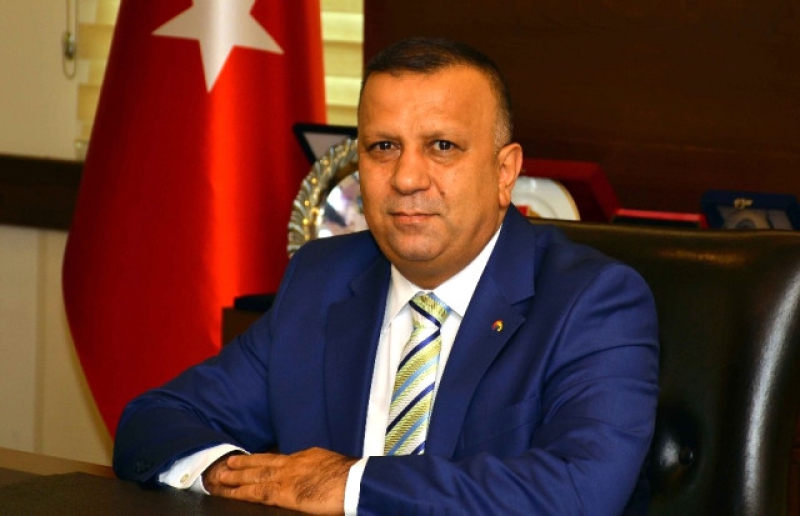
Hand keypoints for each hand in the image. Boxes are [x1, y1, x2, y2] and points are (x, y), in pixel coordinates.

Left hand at [204, 447, 357, 514]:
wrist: (354, 482)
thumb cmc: (352, 478)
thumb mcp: (334, 468)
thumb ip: (321, 471)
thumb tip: (319, 479)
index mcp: (308, 456)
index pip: (283, 459)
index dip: (267, 460)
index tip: (257, 461)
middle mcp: (294, 463)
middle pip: (265, 461)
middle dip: (247, 463)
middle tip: (230, 462)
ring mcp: (287, 477)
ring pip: (256, 475)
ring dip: (237, 476)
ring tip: (222, 476)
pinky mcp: (284, 493)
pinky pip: (257, 492)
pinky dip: (242, 492)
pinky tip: (230, 493)